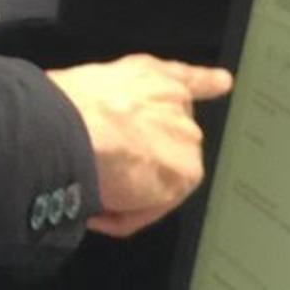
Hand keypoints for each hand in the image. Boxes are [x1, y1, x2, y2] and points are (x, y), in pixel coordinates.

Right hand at [46, 55, 231, 237]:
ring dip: (128, 192)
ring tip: (91, 186)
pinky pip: (152, 207)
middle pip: (166, 143)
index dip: (206, 81)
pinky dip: (126, 216)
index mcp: (148, 74)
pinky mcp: (186, 172)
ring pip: (157, 179)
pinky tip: (101, 209)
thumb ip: (113, 106)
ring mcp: (185, 137)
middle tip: (101, 171)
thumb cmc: (65, 107)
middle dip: (138, 162)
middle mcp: (175, 101)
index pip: (186, 77)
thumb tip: (98, 137)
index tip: (223, 82)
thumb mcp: (91, 88)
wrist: (72, 127)